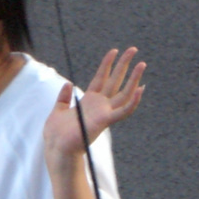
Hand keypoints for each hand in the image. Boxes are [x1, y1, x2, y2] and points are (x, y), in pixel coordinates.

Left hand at [44, 47, 145, 162]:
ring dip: (134, 79)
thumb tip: (68, 83)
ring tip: (142, 64)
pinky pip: (124, 111)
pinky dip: (133, 102)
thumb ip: (63, 97)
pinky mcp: (105, 121)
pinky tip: (140, 90)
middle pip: (115, 81)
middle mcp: (99, 105)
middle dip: (124, 65)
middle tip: (133, 49)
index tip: (113, 51)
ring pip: (124, 93)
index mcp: (88, 102)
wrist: (56, 148)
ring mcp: (104, 113)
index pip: (101, 78)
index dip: (107, 64)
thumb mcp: (58, 110)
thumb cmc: (57, 134)